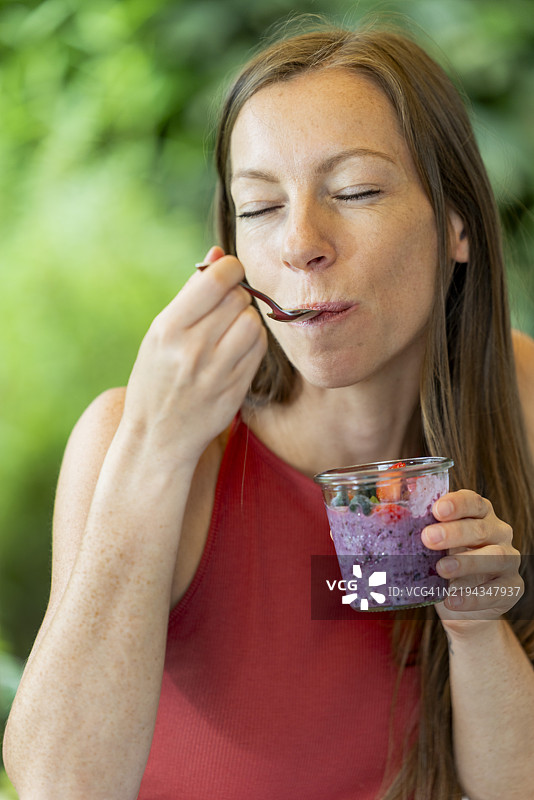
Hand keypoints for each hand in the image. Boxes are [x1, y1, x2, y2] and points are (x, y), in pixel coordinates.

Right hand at [121, 246, 266, 465]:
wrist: (158, 437)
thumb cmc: (155, 378)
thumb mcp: (159, 334)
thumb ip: (191, 293)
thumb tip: (218, 254)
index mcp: (168, 329)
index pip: (217, 279)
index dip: (229, 268)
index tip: (227, 273)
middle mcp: (193, 349)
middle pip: (239, 299)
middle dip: (236, 296)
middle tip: (223, 309)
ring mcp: (217, 371)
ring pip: (254, 322)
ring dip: (246, 320)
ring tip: (228, 331)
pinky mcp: (237, 388)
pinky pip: (259, 349)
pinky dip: (252, 342)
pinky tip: (235, 349)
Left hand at [422, 490, 523, 625]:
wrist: (464, 605)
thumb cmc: (444, 564)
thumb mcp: (431, 546)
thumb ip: (418, 530)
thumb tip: (379, 515)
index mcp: (479, 515)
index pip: (473, 501)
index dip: (456, 503)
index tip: (436, 509)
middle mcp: (498, 533)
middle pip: (480, 528)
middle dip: (454, 532)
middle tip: (428, 538)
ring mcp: (509, 559)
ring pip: (495, 556)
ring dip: (467, 562)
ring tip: (441, 569)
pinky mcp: (513, 587)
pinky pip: (497, 590)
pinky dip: (473, 596)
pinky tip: (452, 599)